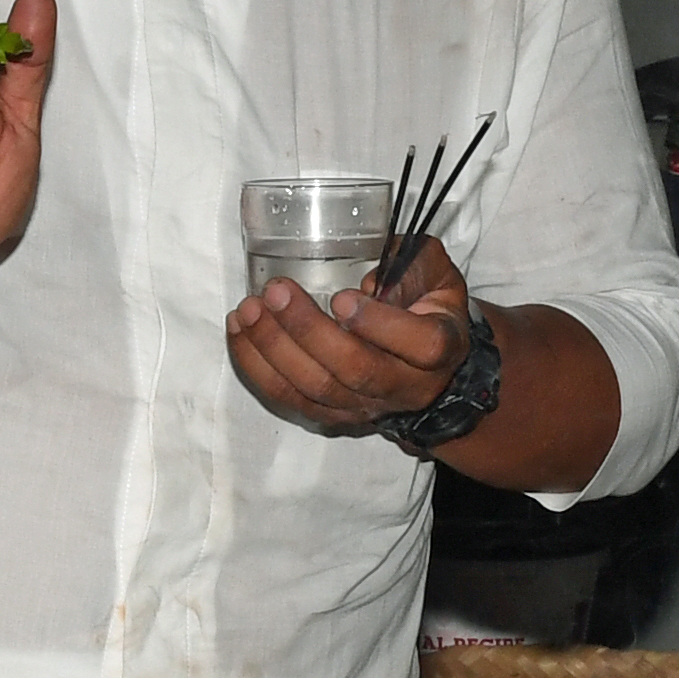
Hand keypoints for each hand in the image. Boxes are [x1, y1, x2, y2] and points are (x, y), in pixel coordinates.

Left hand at [226, 238, 468, 435]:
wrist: (422, 364)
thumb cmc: (426, 306)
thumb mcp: (436, 273)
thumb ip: (414, 263)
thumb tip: (370, 276)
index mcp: (439, 347)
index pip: (422, 345)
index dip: (379, 324)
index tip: (343, 297)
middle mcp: (405, 386)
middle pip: (355, 369)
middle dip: (308, 330)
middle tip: (276, 293)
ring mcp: (365, 406)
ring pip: (316, 388)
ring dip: (275, 348)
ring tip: (248, 310)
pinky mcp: (331, 414)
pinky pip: (288, 398)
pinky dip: (257, 366)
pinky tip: (239, 330)